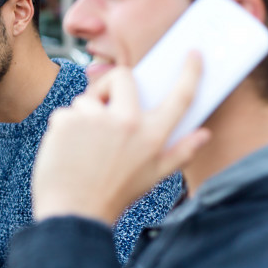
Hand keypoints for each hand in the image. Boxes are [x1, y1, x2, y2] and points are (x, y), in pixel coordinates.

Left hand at [32, 52, 209, 224]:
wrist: (74, 213)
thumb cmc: (113, 196)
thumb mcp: (154, 178)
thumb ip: (181, 153)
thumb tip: (204, 134)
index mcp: (153, 136)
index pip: (180, 97)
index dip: (190, 73)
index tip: (193, 54)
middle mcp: (128, 123)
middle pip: (123, 77)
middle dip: (112, 85)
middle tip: (105, 105)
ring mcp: (96, 119)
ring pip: (87, 100)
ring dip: (83, 117)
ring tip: (83, 148)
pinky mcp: (67, 120)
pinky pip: (65, 113)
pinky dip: (63, 129)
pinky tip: (66, 151)